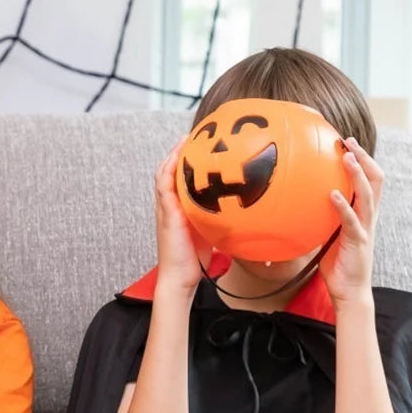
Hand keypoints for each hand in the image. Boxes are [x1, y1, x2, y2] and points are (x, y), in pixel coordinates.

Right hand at [155, 136, 211, 293]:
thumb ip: (222, 218)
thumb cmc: (196, 259)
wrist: (181, 276)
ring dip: (172, 155)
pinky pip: (163, 186)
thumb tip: (248, 212)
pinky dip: (169, 170)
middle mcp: (169, 205)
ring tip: (184, 140)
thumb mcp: (212, 231)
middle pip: (168, 171)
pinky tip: (178, 159)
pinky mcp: (166, 213)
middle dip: (177, 152)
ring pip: (163, 174)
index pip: (177, 179)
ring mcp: (165, 208)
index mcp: (178, 208)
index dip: (183, 162)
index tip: (196, 146)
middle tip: (190, 135)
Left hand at [319, 138, 382, 306]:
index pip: (369, 181)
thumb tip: (297, 203)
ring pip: (368, 196)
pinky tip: (333, 195)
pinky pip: (352, 221)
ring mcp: (365, 229)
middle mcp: (368, 218)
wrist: (348, 291)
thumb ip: (321, 218)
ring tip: (346, 158)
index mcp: (362, 215)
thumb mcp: (327, 234)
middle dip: (363, 159)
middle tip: (348, 142)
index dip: (362, 161)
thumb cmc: (336, 264)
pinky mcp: (358, 242)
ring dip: (357, 175)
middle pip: (375, 181)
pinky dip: (343, 206)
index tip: (348, 144)